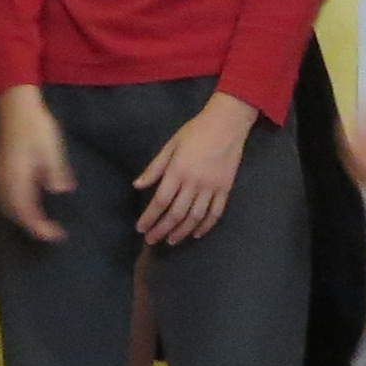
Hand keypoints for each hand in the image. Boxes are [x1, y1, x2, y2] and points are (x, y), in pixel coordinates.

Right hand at [0, 88, 70, 243]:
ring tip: (41, 222)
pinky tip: (29, 204)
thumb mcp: (52, 149)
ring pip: (7, 207)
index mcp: (17, 178)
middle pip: (14, 214)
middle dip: (32, 226)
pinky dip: (16, 207)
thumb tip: (61, 191)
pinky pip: (4, 197)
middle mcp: (3, 181)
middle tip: (52, 231)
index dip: (41, 228)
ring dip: (23, 218)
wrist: (16, 105)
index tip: (57, 234)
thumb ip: (56, 172)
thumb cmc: (36, 126)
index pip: (27, 213)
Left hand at [134, 92, 258, 245]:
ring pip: (195, 217)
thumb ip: (155, 168)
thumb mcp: (171, 145)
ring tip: (171, 241)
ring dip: (182, 232)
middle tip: (151, 241)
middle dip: (161, 229)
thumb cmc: (195, 131)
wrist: (227, 124)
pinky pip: (215, 213)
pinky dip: (206, 226)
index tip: (140, 229)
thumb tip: (137, 185)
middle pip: (176, 213)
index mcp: (177, 171)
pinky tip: (197, 234)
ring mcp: (211, 187)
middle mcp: (194, 183)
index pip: (160, 201)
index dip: (149, 218)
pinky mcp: (225, 189)